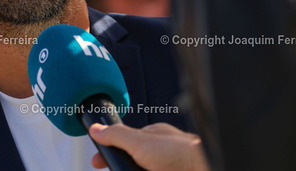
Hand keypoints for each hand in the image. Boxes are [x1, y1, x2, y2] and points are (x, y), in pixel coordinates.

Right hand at [89, 122, 209, 170]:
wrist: (199, 168)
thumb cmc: (178, 153)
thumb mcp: (138, 142)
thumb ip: (116, 135)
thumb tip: (96, 129)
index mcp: (152, 137)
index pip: (124, 142)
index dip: (110, 151)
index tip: (98, 162)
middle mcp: (160, 152)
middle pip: (134, 158)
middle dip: (124, 164)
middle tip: (111, 168)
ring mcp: (165, 165)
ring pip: (143, 167)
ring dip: (134, 168)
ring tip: (131, 169)